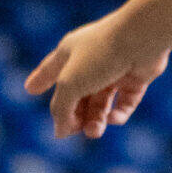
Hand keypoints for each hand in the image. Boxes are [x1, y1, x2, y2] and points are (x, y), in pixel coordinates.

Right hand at [24, 13, 170, 138]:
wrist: (141, 39)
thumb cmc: (100, 55)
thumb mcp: (70, 84)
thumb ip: (61, 109)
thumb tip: (60, 133)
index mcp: (69, 52)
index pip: (50, 69)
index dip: (40, 79)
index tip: (30, 89)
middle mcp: (91, 60)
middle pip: (78, 95)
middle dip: (75, 115)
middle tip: (77, 130)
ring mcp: (114, 69)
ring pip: (101, 103)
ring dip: (96, 120)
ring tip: (95, 132)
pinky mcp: (136, 77)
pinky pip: (124, 102)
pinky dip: (119, 114)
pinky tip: (114, 119)